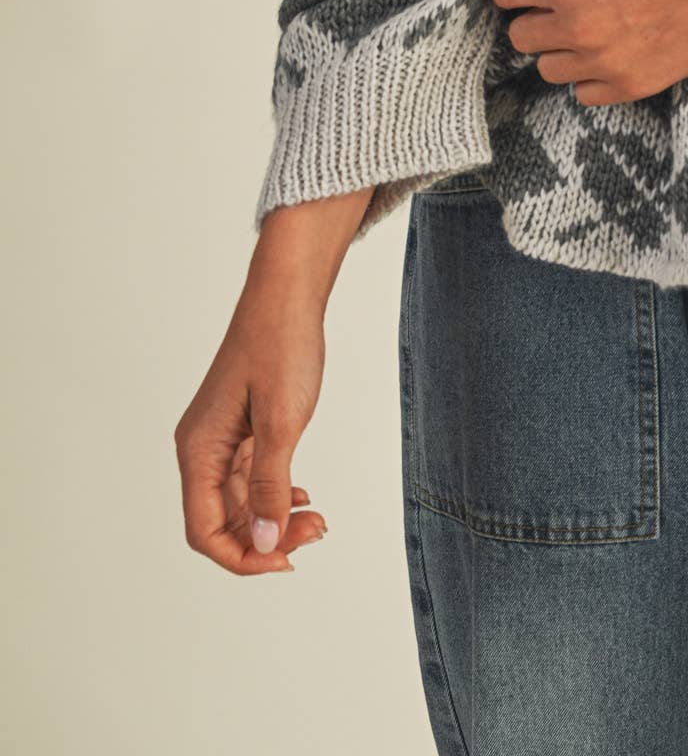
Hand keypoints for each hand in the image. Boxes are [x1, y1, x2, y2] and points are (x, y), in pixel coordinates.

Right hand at [174, 262, 331, 574]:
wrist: (287, 297)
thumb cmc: (281, 346)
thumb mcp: (282, 422)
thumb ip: (271, 485)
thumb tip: (265, 542)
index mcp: (199, 450)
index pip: (203, 531)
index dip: (241, 557)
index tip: (285, 561)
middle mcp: (201, 449)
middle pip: (222, 521)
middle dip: (266, 538)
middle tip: (316, 531)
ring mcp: (220, 440)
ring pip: (239, 503)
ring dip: (275, 518)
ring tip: (318, 518)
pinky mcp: (240, 429)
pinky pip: (250, 479)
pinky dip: (275, 494)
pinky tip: (302, 496)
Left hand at [489, 0, 687, 108]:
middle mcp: (578, 27)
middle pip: (521, 37)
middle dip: (536, 18)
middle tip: (560, 7)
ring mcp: (604, 62)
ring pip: (548, 70)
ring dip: (561, 50)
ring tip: (588, 32)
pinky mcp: (631, 86)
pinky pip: (583, 94)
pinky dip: (589, 77)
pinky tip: (609, 54)